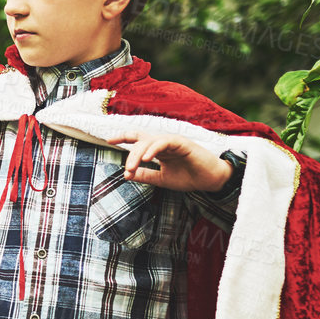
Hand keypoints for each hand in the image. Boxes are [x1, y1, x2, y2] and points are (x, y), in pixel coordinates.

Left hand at [108, 132, 232, 191]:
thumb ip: (145, 175)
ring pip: (149, 141)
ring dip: (138, 154)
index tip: (109, 140)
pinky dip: (153, 149)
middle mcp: (163, 143)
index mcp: (158, 150)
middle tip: (127, 170)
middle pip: (140, 140)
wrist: (210, 181)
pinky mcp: (182, 143)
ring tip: (132, 167)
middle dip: (130, 153)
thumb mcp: (161, 179)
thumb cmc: (189, 177)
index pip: (138, 139)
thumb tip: (127, 175)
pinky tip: (146, 158)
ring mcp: (173, 141)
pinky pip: (164, 142)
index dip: (123, 137)